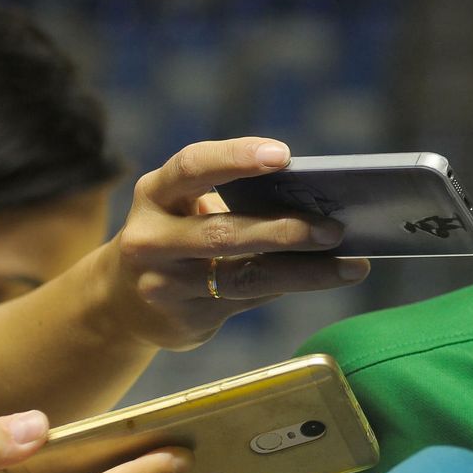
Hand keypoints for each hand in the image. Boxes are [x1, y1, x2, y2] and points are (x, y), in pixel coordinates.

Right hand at [100, 138, 370, 349]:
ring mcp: (164, 283)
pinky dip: (294, 286)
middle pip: (223, 232)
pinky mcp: (184, 317)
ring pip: (243, 276)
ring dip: (304, 270)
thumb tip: (319, 203)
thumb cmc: (178, 236)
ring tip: (351, 265)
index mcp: (155, 194)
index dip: (236, 158)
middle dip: (284, 231)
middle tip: (334, 228)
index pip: (192, 167)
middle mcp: (150, 238)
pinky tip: (331, 277)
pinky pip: (250, 299)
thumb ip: (234, 201)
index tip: (284, 155)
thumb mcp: (186, 209)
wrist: (121, 300)